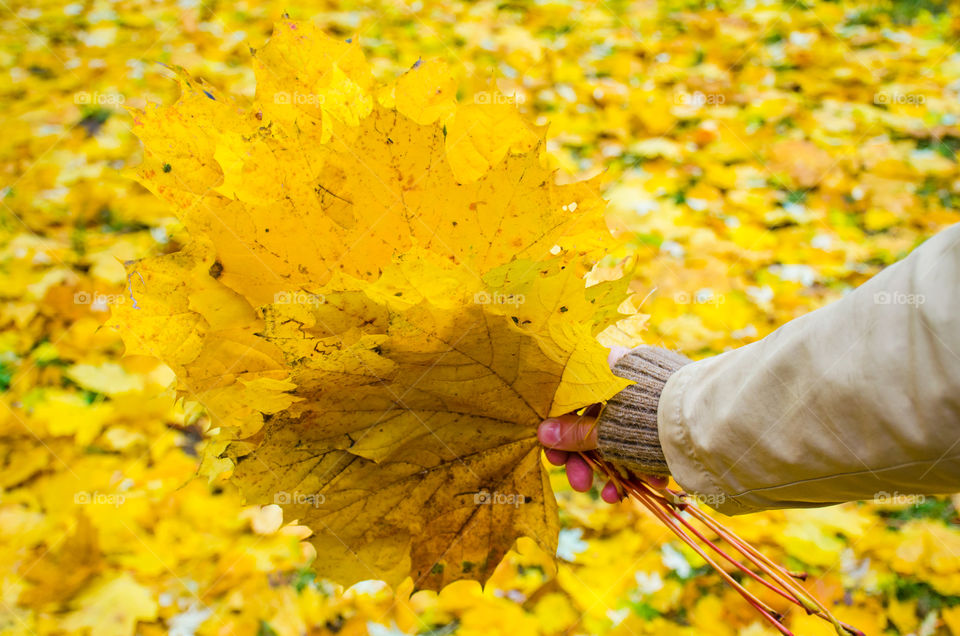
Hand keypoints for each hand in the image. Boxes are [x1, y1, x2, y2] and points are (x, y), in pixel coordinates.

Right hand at [537, 346, 668, 502]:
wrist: (709, 423)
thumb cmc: (648, 420)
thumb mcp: (605, 432)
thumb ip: (575, 434)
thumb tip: (542, 434)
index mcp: (610, 367)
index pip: (574, 397)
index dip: (561, 430)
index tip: (556, 457)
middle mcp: (631, 377)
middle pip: (598, 420)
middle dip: (587, 458)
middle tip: (580, 484)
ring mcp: (654, 395)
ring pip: (624, 434)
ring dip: (615, 468)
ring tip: (613, 495)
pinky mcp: (674, 414)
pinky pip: (650, 437)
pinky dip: (644, 461)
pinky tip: (650, 484)